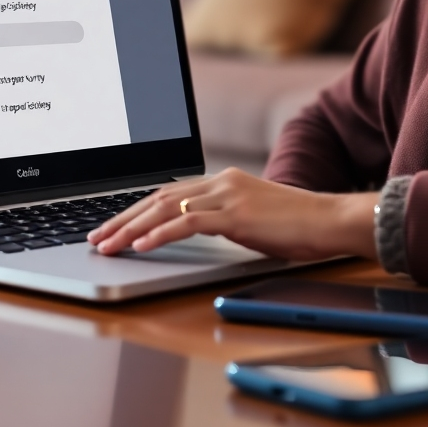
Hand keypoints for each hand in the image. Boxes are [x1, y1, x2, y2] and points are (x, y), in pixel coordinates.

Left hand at [87, 168, 378, 261]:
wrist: (330, 220)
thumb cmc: (297, 226)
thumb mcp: (251, 218)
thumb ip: (222, 218)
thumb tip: (192, 229)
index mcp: (222, 181)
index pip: (167, 192)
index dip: (136, 209)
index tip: (113, 225)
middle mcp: (220, 182)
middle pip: (158, 197)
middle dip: (122, 219)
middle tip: (97, 237)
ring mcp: (227, 195)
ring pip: (165, 208)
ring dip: (131, 229)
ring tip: (107, 245)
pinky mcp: (236, 214)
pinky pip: (189, 222)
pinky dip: (160, 233)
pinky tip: (141, 245)